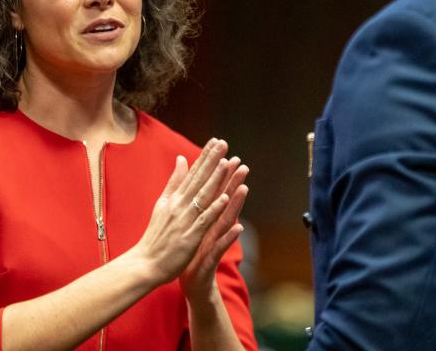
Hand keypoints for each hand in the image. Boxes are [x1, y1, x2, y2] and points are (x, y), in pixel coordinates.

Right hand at [131, 139, 242, 285]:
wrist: (145, 264)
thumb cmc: (155, 236)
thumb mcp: (162, 204)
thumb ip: (174, 182)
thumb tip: (182, 159)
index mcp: (173, 198)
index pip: (192, 174)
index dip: (205, 157)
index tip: (216, 141)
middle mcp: (178, 206)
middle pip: (198, 180)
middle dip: (212, 161)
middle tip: (224, 143)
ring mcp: (184, 221)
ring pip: (202, 197)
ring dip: (215, 180)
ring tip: (226, 164)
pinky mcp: (189, 236)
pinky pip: (203, 220)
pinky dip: (213, 209)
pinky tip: (225, 198)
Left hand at [178, 157, 248, 304]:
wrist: (191, 281)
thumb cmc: (191, 253)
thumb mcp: (191, 226)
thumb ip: (195, 206)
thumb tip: (196, 187)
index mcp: (205, 218)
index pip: (212, 192)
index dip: (218, 174)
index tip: (223, 154)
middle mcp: (213, 227)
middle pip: (223, 202)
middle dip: (232, 183)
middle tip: (241, 164)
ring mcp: (215, 241)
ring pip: (226, 220)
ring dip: (236, 204)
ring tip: (244, 188)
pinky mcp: (213, 258)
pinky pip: (222, 246)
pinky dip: (230, 237)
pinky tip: (239, 227)